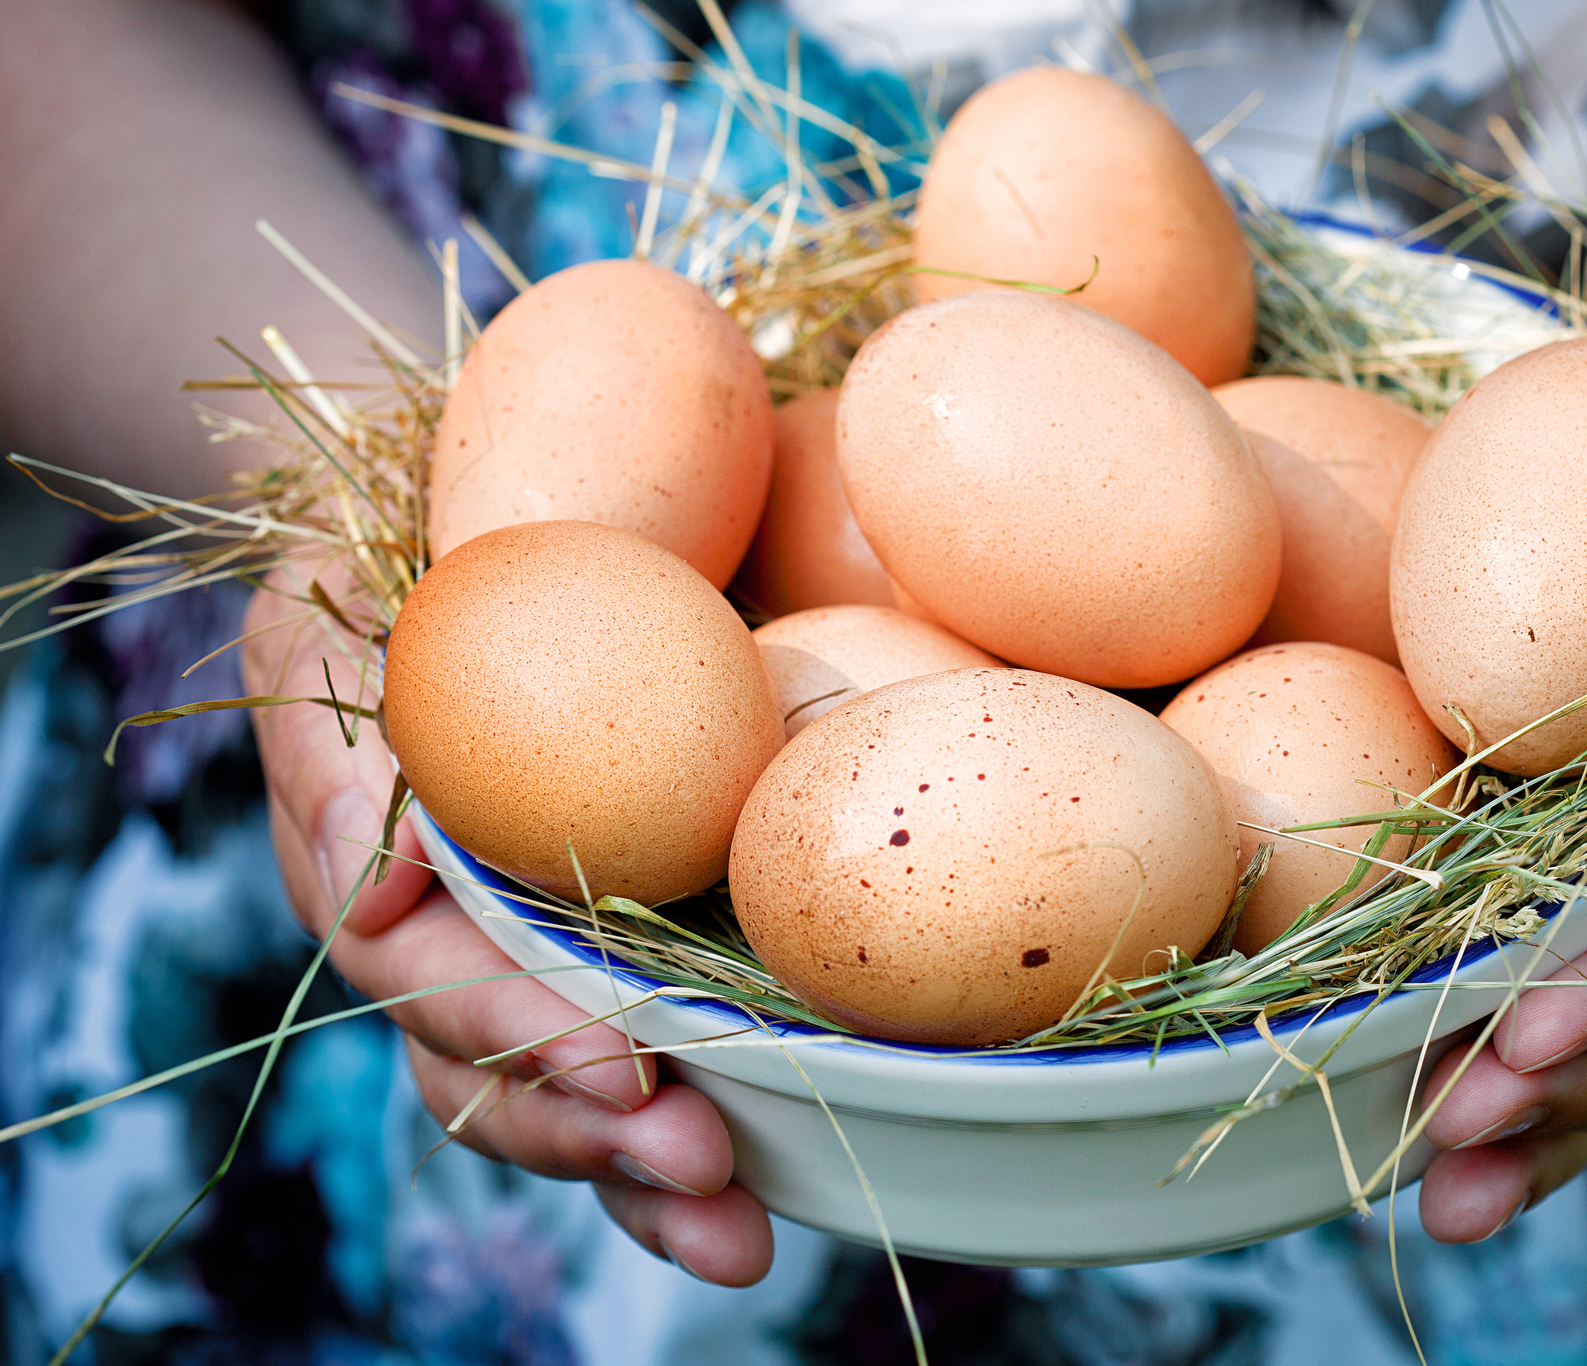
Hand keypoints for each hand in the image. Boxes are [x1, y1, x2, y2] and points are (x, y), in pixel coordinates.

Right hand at [242, 559, 773, 1283]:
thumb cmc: (407, 548)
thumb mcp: (330, 606)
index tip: (628, 1068)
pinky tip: (772, 1200)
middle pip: (506, 1071)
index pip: (433, 979)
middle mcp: (456, 937)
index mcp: (379, 869)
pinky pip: (659, 1051)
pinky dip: (706, 1128)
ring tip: (738, 1232)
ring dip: (649, 1177)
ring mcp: (542, 953)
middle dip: (601, 1136)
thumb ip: (333, 736)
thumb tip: (383, 891)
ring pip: (577, 1093)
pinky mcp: (635, 941)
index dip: (522, 1032)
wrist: (515, 507)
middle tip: (705, 1170)